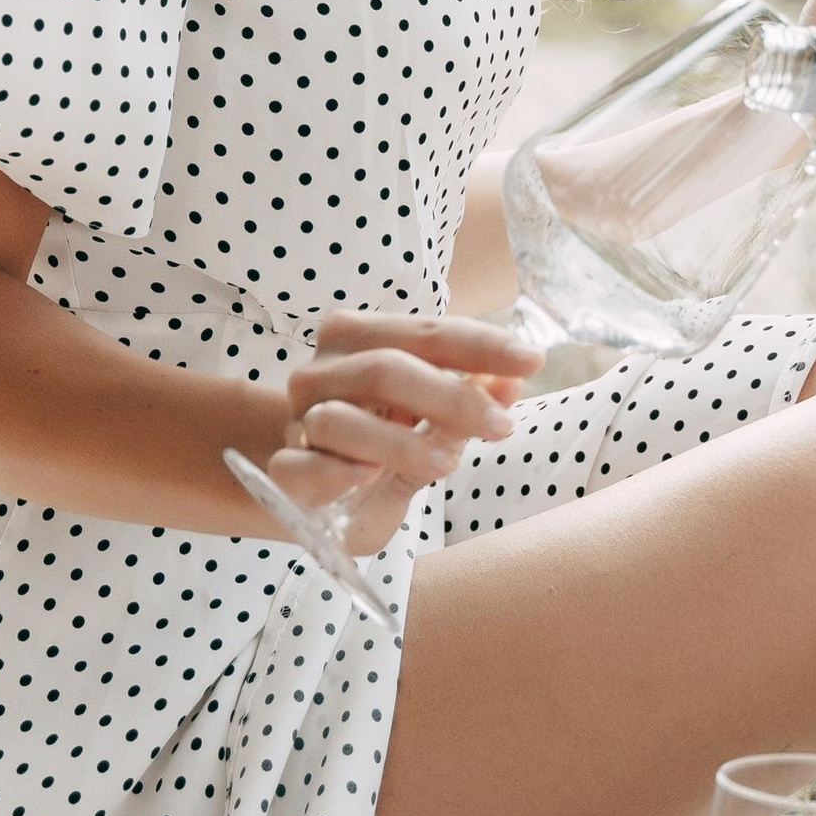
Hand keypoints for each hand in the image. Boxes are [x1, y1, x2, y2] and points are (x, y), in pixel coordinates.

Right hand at [267, 311, 542, 554]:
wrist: (309, 482)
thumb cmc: (378, 440)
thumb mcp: (428, 420)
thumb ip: (467, 400)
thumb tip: (513, 380)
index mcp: (359, 340)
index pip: (425, 332)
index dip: (480, 343)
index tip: (531, 359)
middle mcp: (323, 371)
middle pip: (384, 368)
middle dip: (449, 396)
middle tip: (501, 425)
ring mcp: (298, 421)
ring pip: (339, 420)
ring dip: (398, 441)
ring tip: (447, 463)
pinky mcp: (283, 472)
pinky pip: (299, 467)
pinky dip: (331, 472)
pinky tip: (364, 478)